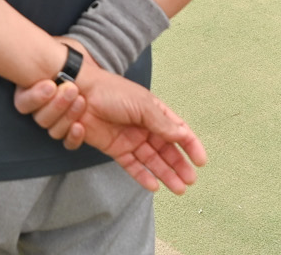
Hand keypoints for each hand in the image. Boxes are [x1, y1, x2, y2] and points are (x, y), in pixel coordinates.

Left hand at [14, 55, 205, 194]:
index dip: (190, 145)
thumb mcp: (142, 104)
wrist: (79, 92)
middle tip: (190, 180)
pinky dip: (143, 175)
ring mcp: (130, 138)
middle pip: (167, 149)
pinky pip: (132, 165)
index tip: (201, 161)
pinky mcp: (114, 148)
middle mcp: (144, 126)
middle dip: (179, 165)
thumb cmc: (111, 91)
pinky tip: (154, 185)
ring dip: (165, 173)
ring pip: (152, 160)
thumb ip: (162, 123)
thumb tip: (183, 135)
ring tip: (179, 188)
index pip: (177, 130)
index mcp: (154, 112)